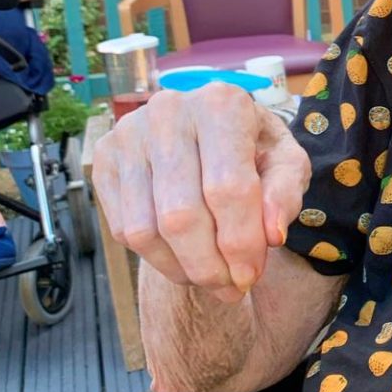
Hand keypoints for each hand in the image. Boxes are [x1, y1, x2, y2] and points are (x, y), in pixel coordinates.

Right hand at [92, 83, 310, 302]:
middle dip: (209, 265)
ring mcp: (128, 134)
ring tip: (209, 276)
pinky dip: (156, 258)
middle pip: (181, 215)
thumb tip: (272, 235)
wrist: (210, 132)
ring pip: (147, 229)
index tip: (251, 276)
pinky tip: (183, 259)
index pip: (228, 188)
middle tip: (230, 287)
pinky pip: (123, 229)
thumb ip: (286, 195)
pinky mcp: (104, 159)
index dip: (241, 242)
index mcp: (221, 104)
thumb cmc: (254, 149)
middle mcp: (168, 111)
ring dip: (181, 268)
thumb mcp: (287, 164)